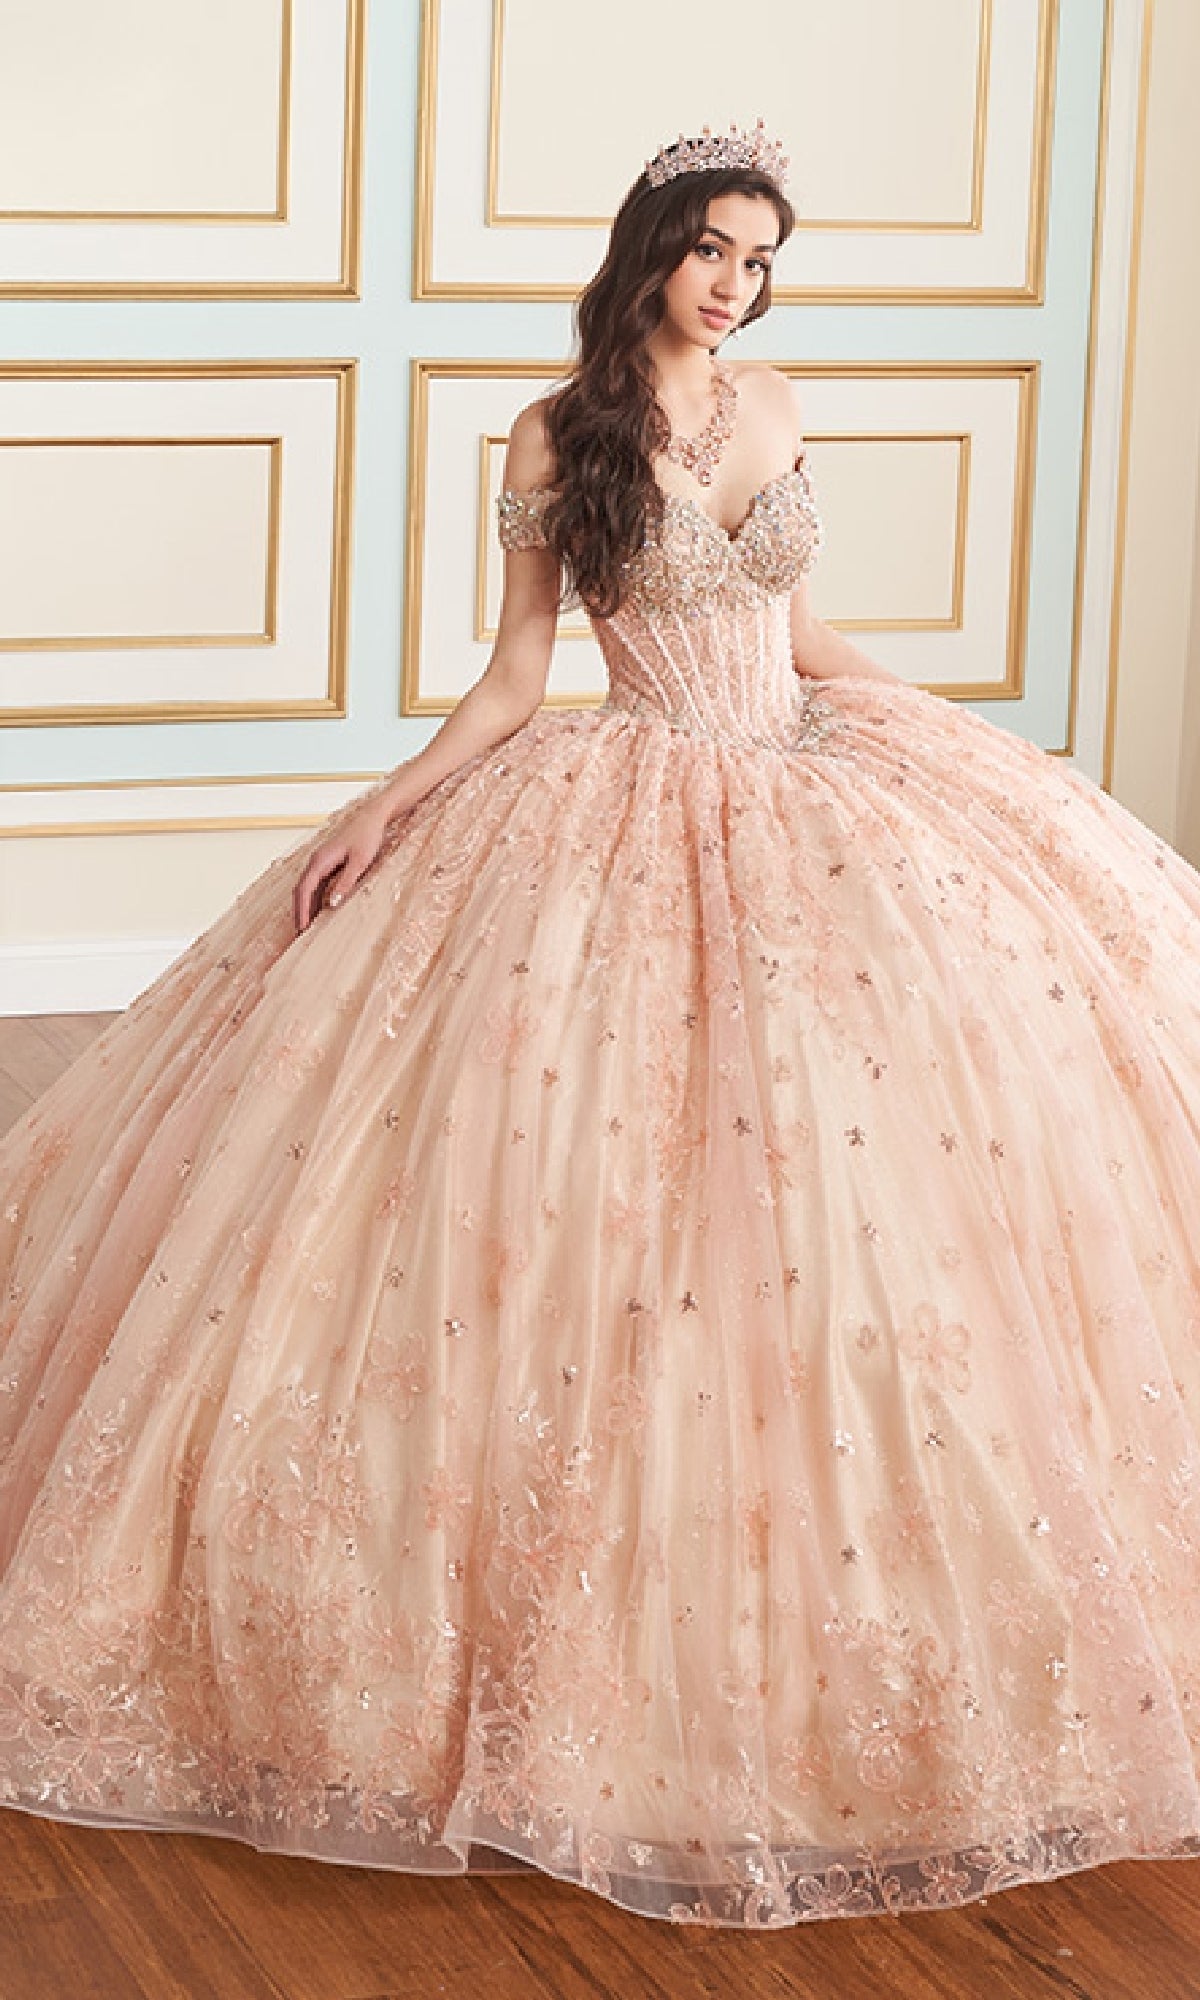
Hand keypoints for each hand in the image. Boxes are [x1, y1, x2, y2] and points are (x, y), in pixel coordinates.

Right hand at [292, 796, 393, 933]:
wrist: (372, 818)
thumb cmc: (367, 836)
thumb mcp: (360, 862)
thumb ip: (346, 882)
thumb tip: (332, 903)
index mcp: (321, 860)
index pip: (304, 889)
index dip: (302, 910)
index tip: (302, 927)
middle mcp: (317, 861)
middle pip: (301, 890)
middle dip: (299, 911)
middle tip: (300, 933)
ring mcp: (321, 862)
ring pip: (307, 888)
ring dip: (305, 906)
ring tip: (306, 927)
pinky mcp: (328, 863)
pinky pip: (317, 884)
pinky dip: (314, 899)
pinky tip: (319, 911)